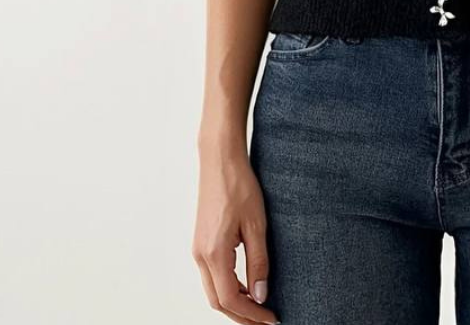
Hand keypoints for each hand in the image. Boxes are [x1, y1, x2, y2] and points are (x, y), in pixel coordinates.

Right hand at [192, 142, 279, 323]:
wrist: (220, 160)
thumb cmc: (239, 186)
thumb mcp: (256, 225)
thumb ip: (258, 262)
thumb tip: (260, 295)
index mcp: (214, 253)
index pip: (231, 299)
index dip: (251, 314)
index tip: (271, 319)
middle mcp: (200, 255)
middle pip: (218, 301)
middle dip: (241, 316)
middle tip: (265, 321)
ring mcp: (198, 249)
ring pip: (213, 290)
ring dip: (234, 303)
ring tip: (259, 306)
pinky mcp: (201, 241)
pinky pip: (211, 276)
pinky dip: (228, 287)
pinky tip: (246, 285)